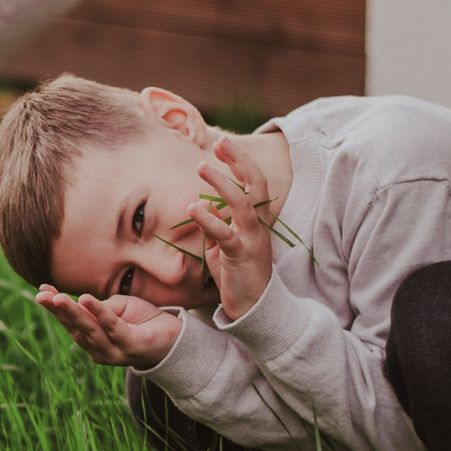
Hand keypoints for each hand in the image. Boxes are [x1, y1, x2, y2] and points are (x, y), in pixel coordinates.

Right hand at [32, 286, 181, 368]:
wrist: (175, 336)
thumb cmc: (142, 319)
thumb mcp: (116, 308)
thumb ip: (99, 308)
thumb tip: (81, 303)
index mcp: (92, 340)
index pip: (70, 322)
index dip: (54, 308)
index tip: (40, 291)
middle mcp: (98, 350)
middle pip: (74, 328)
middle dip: (57, 311)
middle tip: (41, 296)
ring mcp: (114, 351)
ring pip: (89, 329)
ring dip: (72, 312)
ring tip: (58, 298)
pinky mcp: (130, 346)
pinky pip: (111, 326)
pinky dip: (98, 312)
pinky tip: (85, 299)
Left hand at [190, 137, 274, 322]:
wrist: (253, 308)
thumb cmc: (238, 275)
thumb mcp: (223, 246)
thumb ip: (214, 225)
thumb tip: (202, 205)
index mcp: (256, 220)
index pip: (254, 182)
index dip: (240, 161)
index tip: (223, 144)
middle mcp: (258, 225)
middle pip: (256, 183)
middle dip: (240, 160)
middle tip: (221, 141)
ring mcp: (252, 239)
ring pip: (243, 203)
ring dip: (222, 183)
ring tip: (202, 166)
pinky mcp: (240, 256)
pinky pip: (225, 234)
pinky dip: (208, 220)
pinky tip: (192, 207)